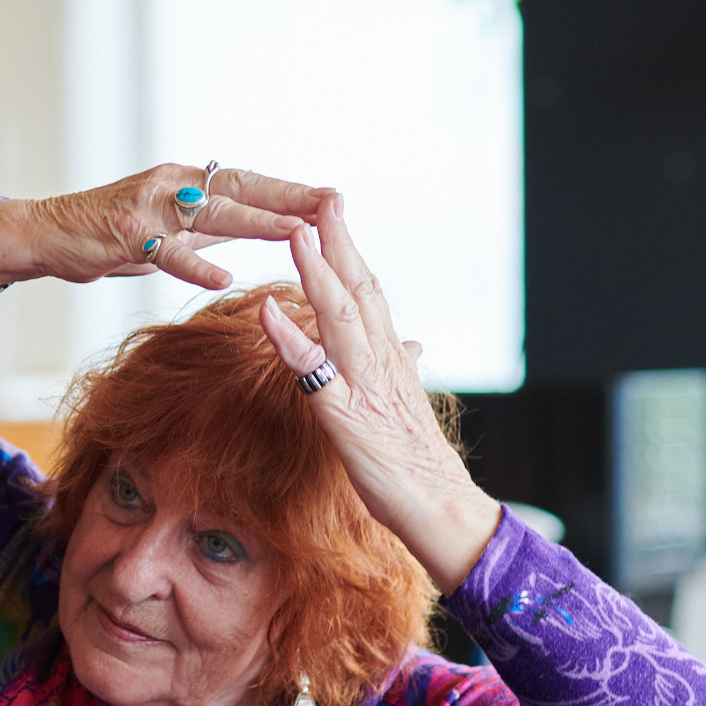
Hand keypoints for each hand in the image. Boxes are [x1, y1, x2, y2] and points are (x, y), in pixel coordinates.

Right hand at [0, 163, 329, 293]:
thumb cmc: (104, 235)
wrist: (45, 233)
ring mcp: (150, 207)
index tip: (332, 198)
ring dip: (258, 222)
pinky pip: (166, 252)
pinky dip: (195, 264)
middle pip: (242, 189)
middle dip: (289, 197)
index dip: (289, 190)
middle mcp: (173, 185)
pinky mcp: (127, 234)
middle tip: (333, 204)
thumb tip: (251, 227)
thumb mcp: (164, 229)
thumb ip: (205, 228)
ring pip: (213, 214)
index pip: (248, 184)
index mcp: (185, 183)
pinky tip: (224, 277)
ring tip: (297, 231)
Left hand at [258, 193, 500, 594]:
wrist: (439, 507)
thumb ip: (403, 368)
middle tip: (319, 198)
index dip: (350, 251)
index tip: (332, 213)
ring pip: (340, 316)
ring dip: (316, 272)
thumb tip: (413, 342)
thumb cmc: (416, 463)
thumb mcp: (406, 405)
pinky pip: (313, 371)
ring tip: (295, 232)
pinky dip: (288, 338)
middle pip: (358, 288)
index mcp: (391, 357)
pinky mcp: (345, 416)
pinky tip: (266, 312)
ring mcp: (364, 384)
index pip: (370, 291)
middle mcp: (381, 360)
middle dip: (337, 241)